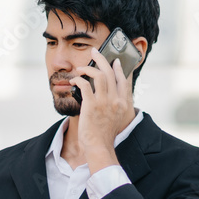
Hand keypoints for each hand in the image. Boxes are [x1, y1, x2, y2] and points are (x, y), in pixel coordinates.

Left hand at [68, 48, 134, 163]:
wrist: (99, 146)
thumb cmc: (105, 134)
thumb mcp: (117, 118)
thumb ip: (116, 105)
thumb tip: (109, 94)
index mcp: (123, 103)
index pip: (124, 80)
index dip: (119, 69)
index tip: (115, 62)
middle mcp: (116, 100)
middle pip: (111, 72)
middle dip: (102, 59)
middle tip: (95, 52)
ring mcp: (104, 102)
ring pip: (99, 75)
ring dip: (88, 68)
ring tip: (81, 67)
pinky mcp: (92, 105)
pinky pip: (85, 85)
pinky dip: (79, 79)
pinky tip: (75, 80)